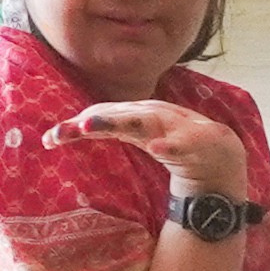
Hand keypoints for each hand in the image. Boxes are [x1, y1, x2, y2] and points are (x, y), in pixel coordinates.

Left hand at [61, 98, 253, 207]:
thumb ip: (111, 129)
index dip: (74, 126)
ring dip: (117, 122)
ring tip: (91, 126)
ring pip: (141, 122)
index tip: (48, 139)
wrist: (221, 154)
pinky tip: (157, 146)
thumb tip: (70, 129)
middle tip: (60, 132)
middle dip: (87, 122)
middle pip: (113, 116)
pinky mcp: (195, 143)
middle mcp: (150, 117)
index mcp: (135, 117)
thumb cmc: (175, 143)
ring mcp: (172, 128)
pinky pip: (180, 144)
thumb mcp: (138, 135)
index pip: (100, 116)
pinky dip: (169, 144)